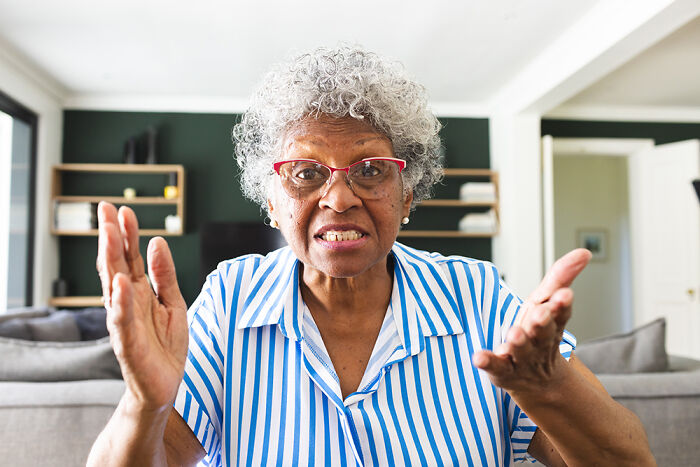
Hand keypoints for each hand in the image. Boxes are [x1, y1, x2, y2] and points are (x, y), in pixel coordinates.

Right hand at [96, 202, 188, 411]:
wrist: (165, 386)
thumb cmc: (166, 346)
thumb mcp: (173, 303)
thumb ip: (165, 275)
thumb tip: (158, 242)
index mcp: (139, 293)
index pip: (129, 258)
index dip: (127, 234)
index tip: (123, 209)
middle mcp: (127, 304)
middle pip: (117, 265)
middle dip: (112, 237)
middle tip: (106, 209)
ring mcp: (125, 322)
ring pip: (115, 287)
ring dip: (111, 260)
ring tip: (110, 234)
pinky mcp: (129, 344)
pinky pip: (124, 320)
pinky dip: (122, 302)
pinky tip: (121, 282)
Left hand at [472, 249, 591, 395]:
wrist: (536, 379)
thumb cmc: (539, 331)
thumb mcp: (547, 301)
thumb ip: (560, 277)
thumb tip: (584, 252)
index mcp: (552, 324)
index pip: (560, 313)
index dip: (562, 304)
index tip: (565, 294)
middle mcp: (539, 342)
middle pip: (543, 332)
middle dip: (541, 322)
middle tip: (540, 314)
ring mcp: (521, 358)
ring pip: (521, 350)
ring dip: (518, 342)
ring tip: (514, 335)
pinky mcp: (502, 370)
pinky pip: (495, 366)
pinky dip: (487, 362)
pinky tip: (478, 357)